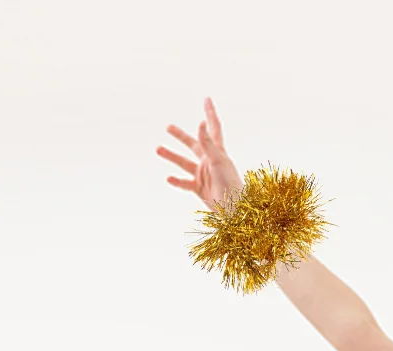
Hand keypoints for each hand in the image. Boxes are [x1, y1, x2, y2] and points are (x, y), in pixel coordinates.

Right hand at [156, 96, 241, 210]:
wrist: (234, 209)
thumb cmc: (230, 183)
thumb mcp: (218, 160)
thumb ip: (207, 143)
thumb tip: (200, 124)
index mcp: (217, 151)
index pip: (213, 127)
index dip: (210, 113)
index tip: (207, 99)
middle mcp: (209, 161)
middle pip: (193, 144)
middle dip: (181, 136)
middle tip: (168, 127)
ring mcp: (204, 175)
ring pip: (184, 163)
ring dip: (172, 156)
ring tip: (158, 149)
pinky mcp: (200, 188)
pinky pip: (185, 183)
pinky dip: (176, 181)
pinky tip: (168, 178)